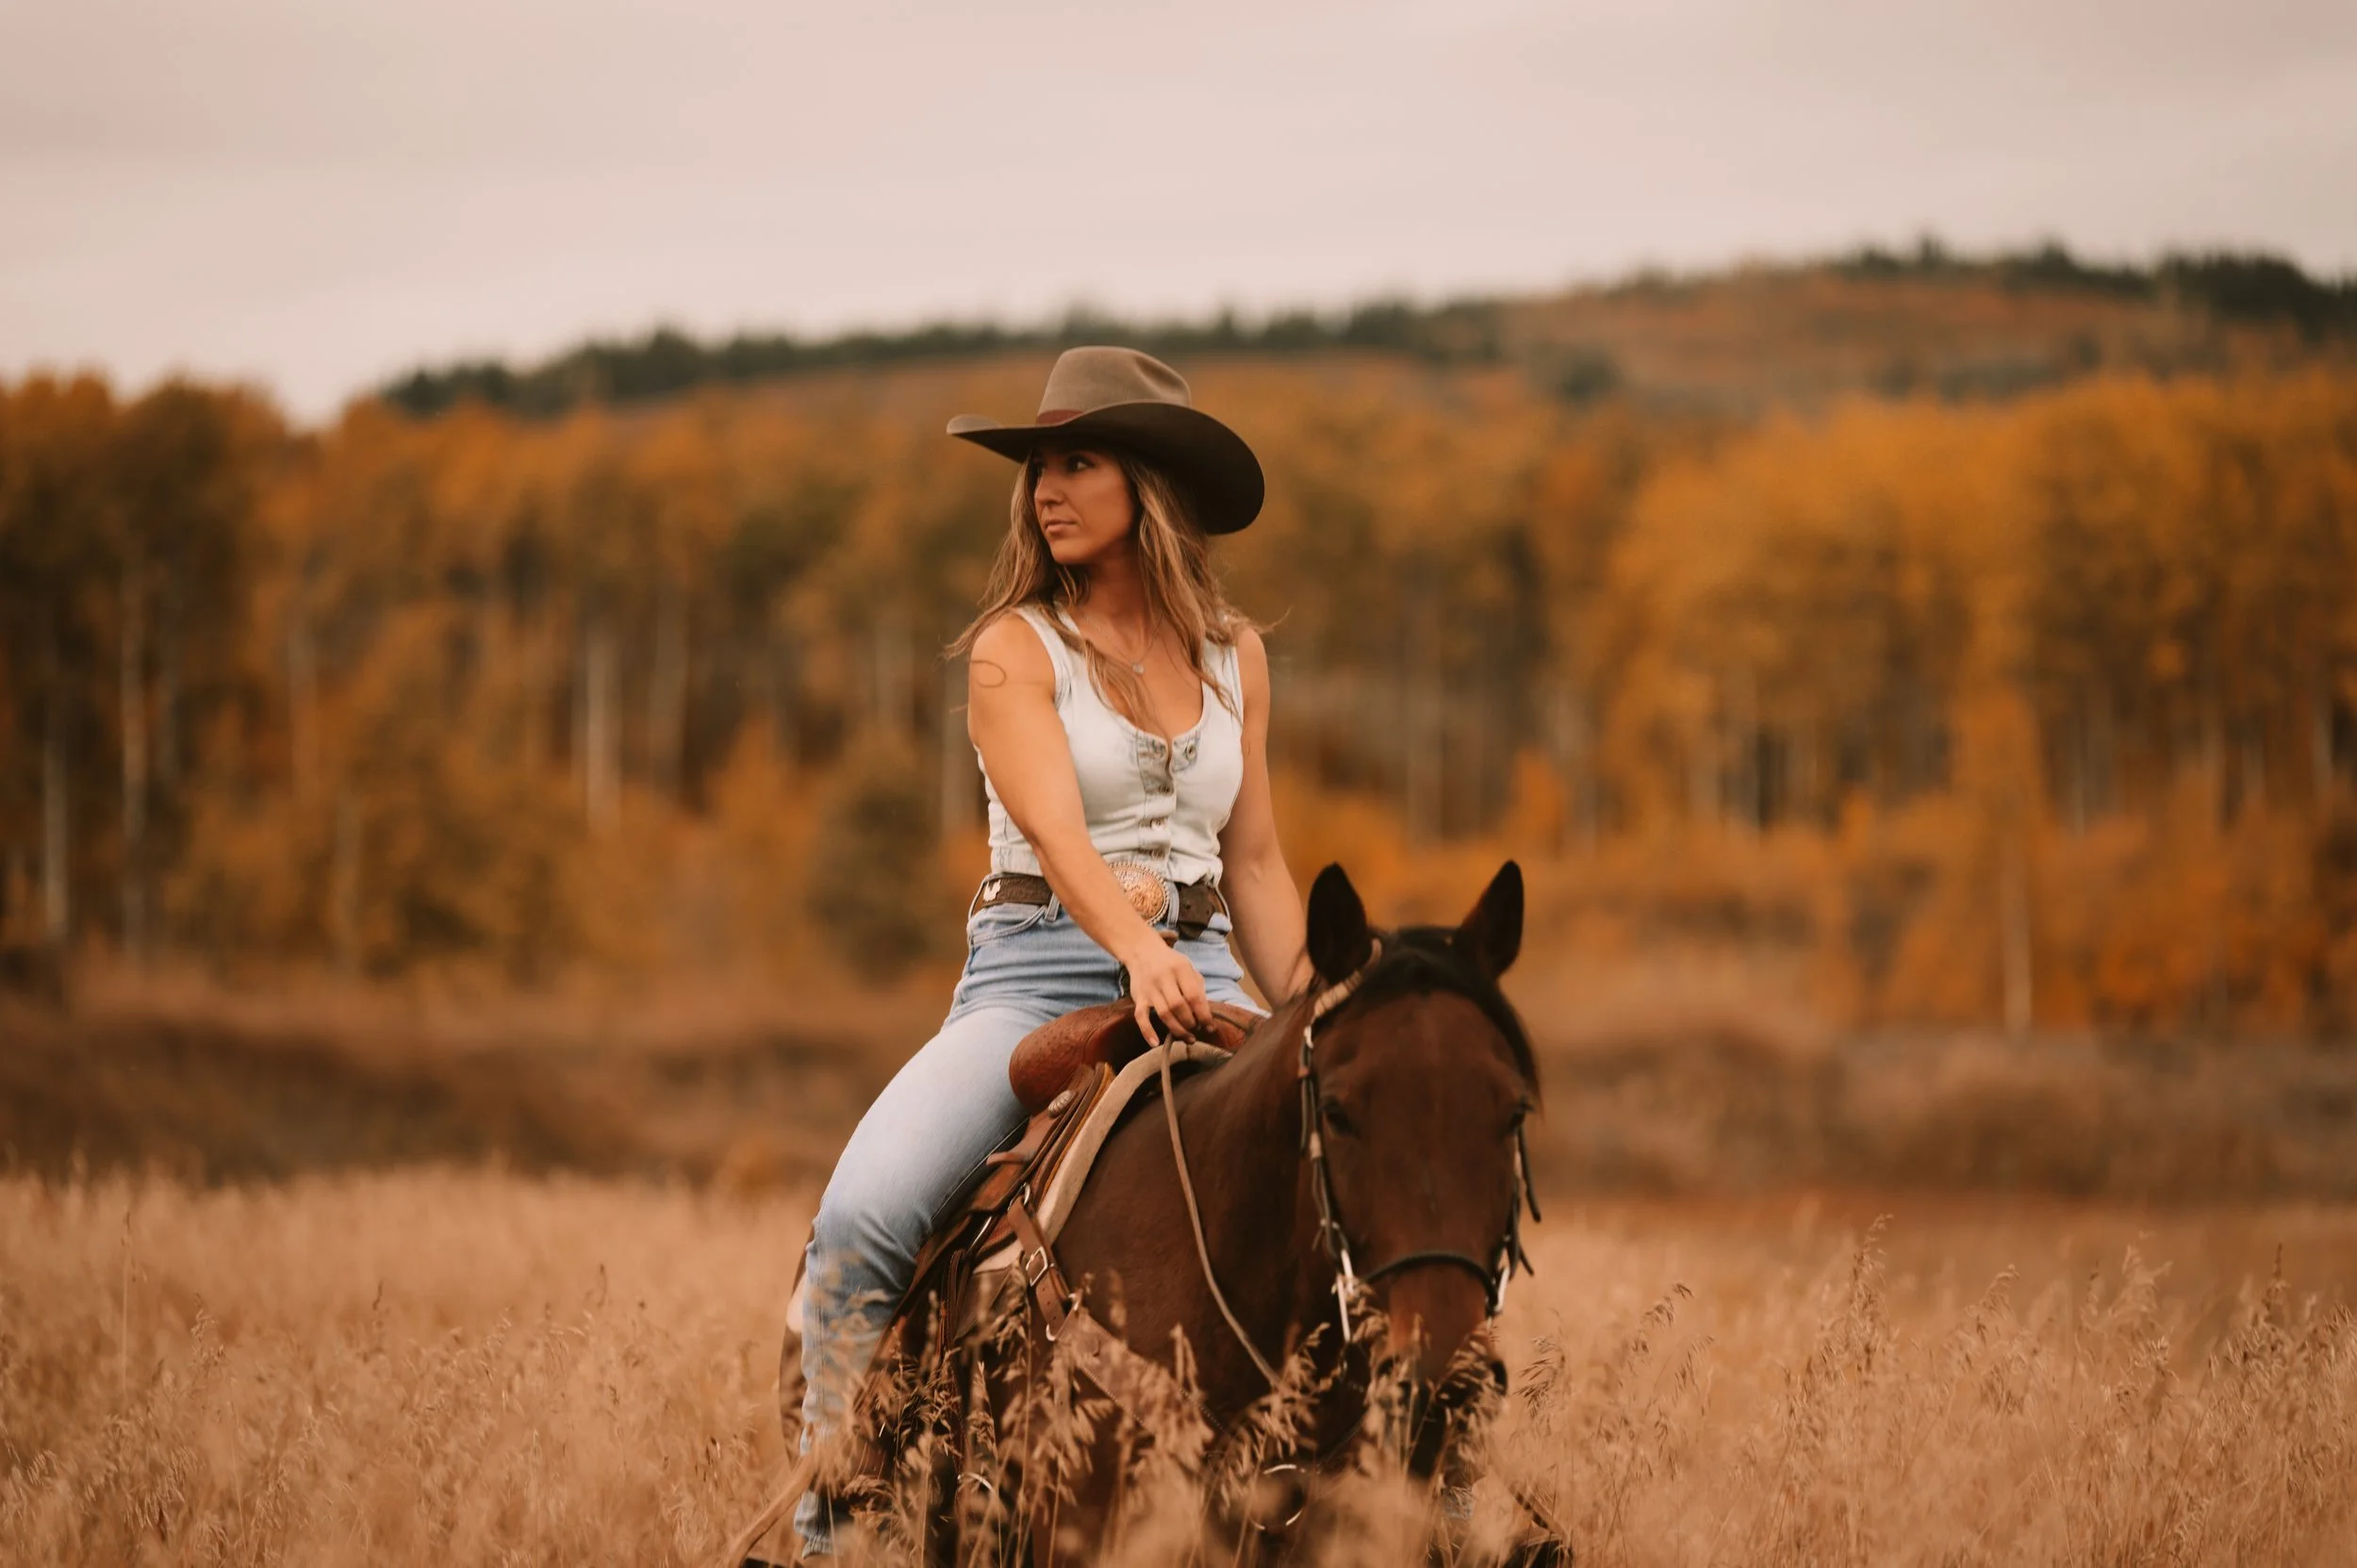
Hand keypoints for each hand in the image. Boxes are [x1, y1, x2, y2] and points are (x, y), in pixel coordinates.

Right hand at [1122, 932, 1211, 1046]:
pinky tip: (1155, 1043)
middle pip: (1179, 1007)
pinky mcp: (1138, 997)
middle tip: (1197, 1029)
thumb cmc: (1171, 963)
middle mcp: (1163, 977)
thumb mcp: (1188, 968)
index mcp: (1180, 968)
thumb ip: (1198, 988)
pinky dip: (1147, 1031)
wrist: (1142, 951)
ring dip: (1177, 1029)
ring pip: (1164, 1014)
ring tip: (1188, 1038)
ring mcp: (1149, 988)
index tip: (1210, 1026)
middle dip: (1190, 1022)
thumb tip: (1207, 1014)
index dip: (1204, 1014)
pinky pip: (1141, 1017)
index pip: (1194, 996)